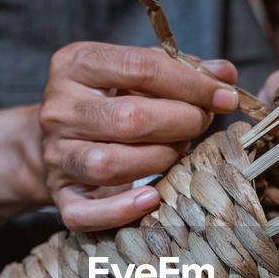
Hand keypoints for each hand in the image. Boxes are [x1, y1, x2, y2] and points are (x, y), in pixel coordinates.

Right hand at [40, 43, 239, 230]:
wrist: (53, 139)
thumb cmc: (108, 101)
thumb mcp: (136, 74)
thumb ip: (180, 70)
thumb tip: (225, 74)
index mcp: (76, 65)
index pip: (139, 67)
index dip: (191, 83)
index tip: (225, 97)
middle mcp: (59, 109)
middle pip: (128, 118)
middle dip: (180, 122)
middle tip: (200, 124)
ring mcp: (55, 154)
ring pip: (110, 165)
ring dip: (159, 160)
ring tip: (176, 152)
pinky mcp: (60, 195)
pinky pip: (85, 212)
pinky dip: (122, 211)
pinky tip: (152, 198)